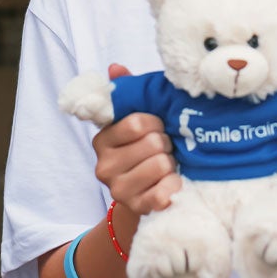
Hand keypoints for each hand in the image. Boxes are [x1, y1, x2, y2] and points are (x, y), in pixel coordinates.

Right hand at [91, 64, 180, 215]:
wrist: (147, 194)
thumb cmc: (145, 149)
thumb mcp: (138, 120)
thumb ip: (127, 93)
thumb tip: (115, 68)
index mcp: (102, 140)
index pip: (137, 123)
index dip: (155, 122)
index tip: (157, 127)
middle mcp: (104, 166)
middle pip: (153, 144)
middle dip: (165, 144)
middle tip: (164, 150)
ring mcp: (119, 190)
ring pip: (161, 166)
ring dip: (171, 165)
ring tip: (167, 166)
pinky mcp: (136, 209)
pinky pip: (164, 194)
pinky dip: (174, 187)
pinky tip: (173, 184)